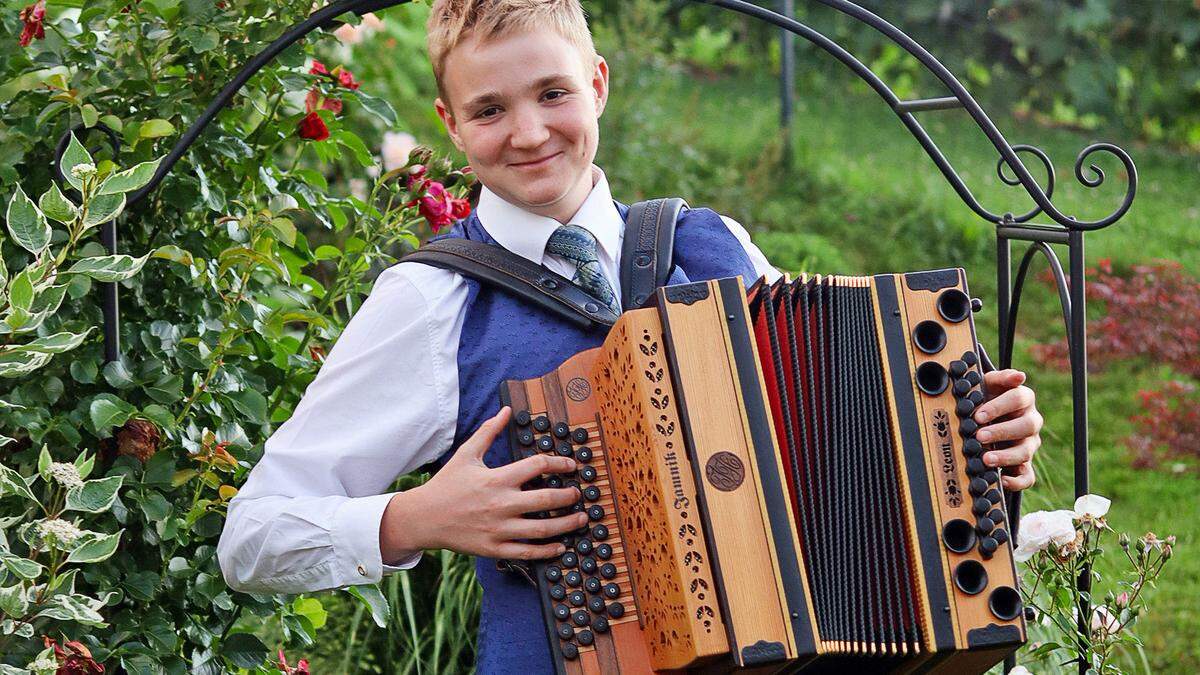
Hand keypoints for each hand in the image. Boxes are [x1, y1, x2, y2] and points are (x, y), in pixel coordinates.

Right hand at [384, 406, 586, 561]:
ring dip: (567, 524)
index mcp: (497, 479)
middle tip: (579, 493)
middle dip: (569, 496)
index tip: (571, 465)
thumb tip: (505, 411)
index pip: (538, 466)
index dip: (559, 462)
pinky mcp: (494, 549)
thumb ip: (488, 431)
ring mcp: (499, 529)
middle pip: (547, 499)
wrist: (424, 517)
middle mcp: (501, 504)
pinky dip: (548, 551)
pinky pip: (527, 552)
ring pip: (542, 529)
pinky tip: (561, 546)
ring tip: (581, 518)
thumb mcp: (466, 454)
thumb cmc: (447, 484)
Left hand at [972, 369, 1041, 491]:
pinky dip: (1016, 481)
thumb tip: (1019, 376)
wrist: (980, 416)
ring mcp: (1029, 444)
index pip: (1019, 398)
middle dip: (1002, 432)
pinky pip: (1027, 476)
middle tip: (979, 436)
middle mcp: (1030, 421)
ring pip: (1026, 451)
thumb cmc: (983, 398)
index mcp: (1023, 399)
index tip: (978, 416)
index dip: (999, 407)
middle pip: (1026, 426)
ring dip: (1006, 456)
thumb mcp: (987, 384)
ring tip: (986, 459)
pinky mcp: (1024, 464)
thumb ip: (1000, 378)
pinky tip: (1001, 479)